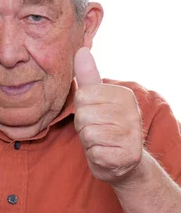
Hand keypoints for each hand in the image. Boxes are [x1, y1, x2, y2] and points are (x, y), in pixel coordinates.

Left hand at [74, 47, 142, 184]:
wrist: (122, 162)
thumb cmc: (105, 127)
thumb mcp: (96, 100)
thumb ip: (88, 77)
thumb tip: (81, 50)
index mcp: (124, 95)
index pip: (82, 96)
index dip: (81, 110)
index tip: (94, 116)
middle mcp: (132, 113)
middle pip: (83, 115)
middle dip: (83, 127)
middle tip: (97, 131)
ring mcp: (131, 135)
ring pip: (88, 133)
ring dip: (88, 142)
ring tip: (101, 142)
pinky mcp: (126, 156)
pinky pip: (94, 152)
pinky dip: (94, 156)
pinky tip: (105, 154)